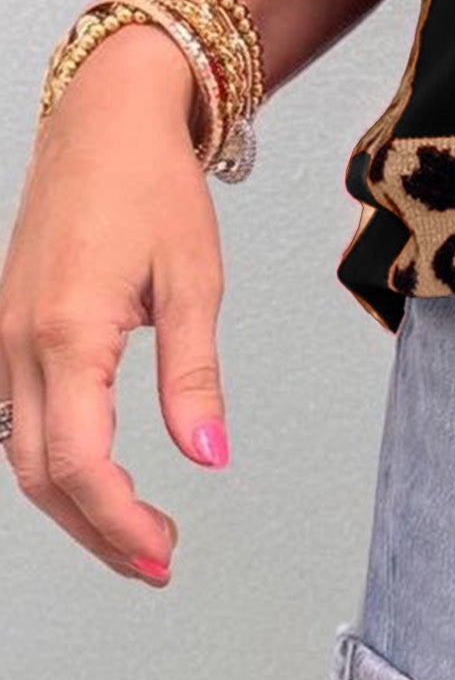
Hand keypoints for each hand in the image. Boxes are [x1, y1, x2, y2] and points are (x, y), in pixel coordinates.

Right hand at [0, 29, 229, 584]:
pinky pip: (13, 416)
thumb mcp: (192, 278)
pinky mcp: (4, 326)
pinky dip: (51, 460)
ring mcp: (0, 334)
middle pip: (39, 476)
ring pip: (19, 452)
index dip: (120, 523)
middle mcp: (16, 341)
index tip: (165, 552)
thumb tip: (209, 458)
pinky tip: (94, 476)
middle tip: (158, 561)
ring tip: (135, 532)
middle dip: (97, 531)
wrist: (104, 118)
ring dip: (73, 504)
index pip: (80, 465)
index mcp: (66, 333)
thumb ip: (194, 376)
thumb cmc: (151, 184)